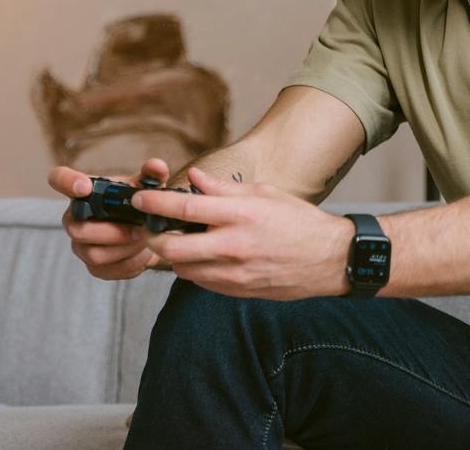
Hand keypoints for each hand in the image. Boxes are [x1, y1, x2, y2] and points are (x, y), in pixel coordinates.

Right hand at [48, 156, 170, 280]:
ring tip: (145, 241)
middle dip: (111, 231)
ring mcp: (81, 245)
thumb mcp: (147, 187)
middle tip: (138, 229)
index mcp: (83, 191)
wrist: (151, 232)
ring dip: (124, 249)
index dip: (66, 182)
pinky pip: (106, 270)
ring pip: (94, 254)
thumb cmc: (140, 203)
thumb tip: (156, 166)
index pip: (59, 179)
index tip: (85, 187)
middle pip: (76, 229)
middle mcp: (74, 218)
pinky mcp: (94, 267)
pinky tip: (143, 254)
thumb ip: (152, 174)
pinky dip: (129, 263)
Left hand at [135, 168, 354, 299]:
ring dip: (173, 255)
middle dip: (154, 237)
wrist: (330, 260)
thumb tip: (194, 179)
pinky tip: (202, 257)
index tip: (139, 199)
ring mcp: (234, 273)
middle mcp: (233, 245)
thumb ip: (225, 189)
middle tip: (150, 228)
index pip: (185, 206)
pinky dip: (194, 269)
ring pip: (183, 268)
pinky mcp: (237, 291)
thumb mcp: (264, 194)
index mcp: (240, 214)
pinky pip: (201, 282)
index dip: (155, 202)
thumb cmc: (299, 221)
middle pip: (173, 246)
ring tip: (179, 240)